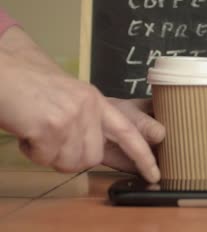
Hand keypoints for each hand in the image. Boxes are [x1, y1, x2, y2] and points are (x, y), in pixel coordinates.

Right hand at [0, 27, 159, 182]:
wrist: (5, 71)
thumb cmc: (32, 86)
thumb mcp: (71, 98)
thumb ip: (88, 122)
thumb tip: (95, 151)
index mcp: (96, 101)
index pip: (127, 132)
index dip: (142, 154)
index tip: (154, 172)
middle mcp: (88, 108)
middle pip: (91, 158)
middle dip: (69, 157)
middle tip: (50, 140)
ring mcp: (71, 116)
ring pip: (69, 162)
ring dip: (49, 155)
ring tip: (37, 130)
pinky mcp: (51, 126)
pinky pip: (45, 158)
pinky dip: (32, 151)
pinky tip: (27, 130)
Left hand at [105, 98, 206, 172]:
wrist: (94, 132)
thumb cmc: (114, 114)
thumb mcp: (130, 112)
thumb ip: (145, 122)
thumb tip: (162, 133)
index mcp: (171, 112)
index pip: (201, 112)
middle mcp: (173, 129)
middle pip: (205, 134)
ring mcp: (167, 148)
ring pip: (196, 153)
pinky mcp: (157, 164)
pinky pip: (177, 170)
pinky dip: (190, 175)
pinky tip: (204, 176)